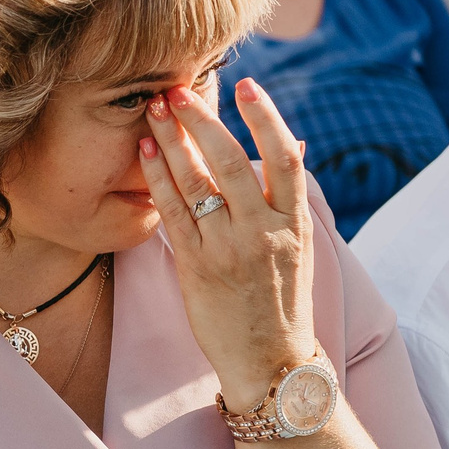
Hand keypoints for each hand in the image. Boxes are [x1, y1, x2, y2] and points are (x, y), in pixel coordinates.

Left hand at [137, 79, 316, 411]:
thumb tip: (293, 144)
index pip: (286, 158)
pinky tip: (147, 151)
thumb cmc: (283, 300)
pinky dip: (159, 178)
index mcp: (296, 224)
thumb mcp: (300, 247)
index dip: (266, 118)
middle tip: (180, 88)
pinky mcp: (198, 267)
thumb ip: (289, 197)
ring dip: (174, 140)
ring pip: (200, 183)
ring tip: (154, 108)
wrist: (271, 363)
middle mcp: (265, 232)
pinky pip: (173, 213)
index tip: (247, 85)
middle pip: (234, 161)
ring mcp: (230, 249)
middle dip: (204, 120)